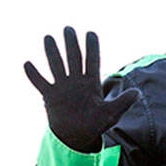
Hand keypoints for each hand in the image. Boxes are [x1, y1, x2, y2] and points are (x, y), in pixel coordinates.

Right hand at [24, 27, 138, 152]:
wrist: (77, 136)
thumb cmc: (95, 124)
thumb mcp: (111, 114)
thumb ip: (123, 102)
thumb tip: (137, 92)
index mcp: (91, 83)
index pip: (92, 60)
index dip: (92, 47)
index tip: (91, 33)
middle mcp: (76, 81)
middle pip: (73, 58)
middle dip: (71, 43)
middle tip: (68, 29)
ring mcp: (62, 87)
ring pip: (56, 65)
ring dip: (52, 52)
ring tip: (48, 37)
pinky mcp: (50, 96)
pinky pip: (40, 83)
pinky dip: (33, 75)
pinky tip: (27, 63)